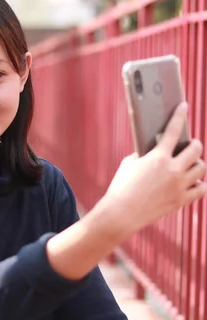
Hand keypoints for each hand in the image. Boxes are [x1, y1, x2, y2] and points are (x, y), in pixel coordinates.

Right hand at [104, 102, 206, 234]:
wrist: (121, 214)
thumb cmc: (121, 187)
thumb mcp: (129, 164)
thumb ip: (144, 154)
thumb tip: (154, 149)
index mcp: (158, 157)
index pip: (173, 129)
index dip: (180, 115)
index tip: (184, 106)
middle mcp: (173, 169)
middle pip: (196, 149)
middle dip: (194, 144)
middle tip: (190, 145)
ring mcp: (179, 186)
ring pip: (202, 168)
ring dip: (197, 164)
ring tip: (191, 164)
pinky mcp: (181, 200)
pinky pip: (201, 189)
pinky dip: (199, 184)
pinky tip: (192, 182)